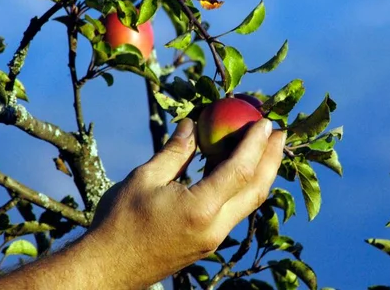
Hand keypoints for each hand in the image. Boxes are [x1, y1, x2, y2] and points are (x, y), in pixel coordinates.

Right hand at [84, 117, 285, 288]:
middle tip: (280, 133)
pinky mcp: (208, 243)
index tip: (266, 122)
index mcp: (200, 208)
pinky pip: (235, 210)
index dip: (255, 143)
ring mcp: (214, 238)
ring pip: (249, 202)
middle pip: (256, 189)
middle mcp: (215, 227)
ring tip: (267, 148)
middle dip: (272, 159)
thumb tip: (192, 124)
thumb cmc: (120, 221)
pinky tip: (238, 170)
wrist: (109, 268)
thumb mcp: (145, 178)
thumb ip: (175, 151)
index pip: (240, 170)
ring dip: (261, 174)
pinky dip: (243, 187)